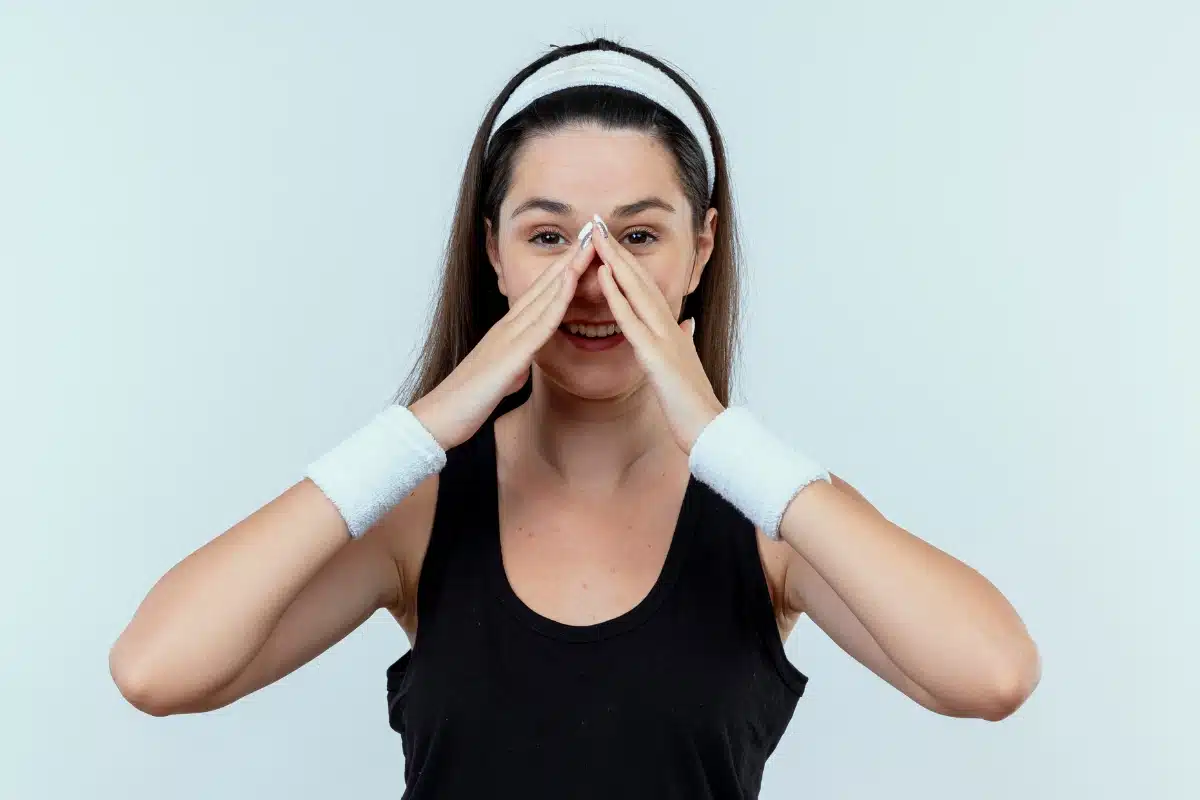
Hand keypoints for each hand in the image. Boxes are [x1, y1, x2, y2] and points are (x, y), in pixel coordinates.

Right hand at [410, 222, 596, 449]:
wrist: (439, 417)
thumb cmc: (466, 401)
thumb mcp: (499, 378)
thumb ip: (512, 366)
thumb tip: (521, 365)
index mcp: (506, 332)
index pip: (539, 295)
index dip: (560, 272)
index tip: (581, 252)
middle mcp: (507, 327)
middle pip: (544, 286)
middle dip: (568, 259)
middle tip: (591, 233)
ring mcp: (508, 337)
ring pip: (544, 296)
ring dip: (567, 269)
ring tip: (588, 245)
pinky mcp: (510, 354)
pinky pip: (540, 323)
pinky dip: (557, 300)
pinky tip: (571, 282)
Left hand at [590, 214, 725, 453]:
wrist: (708, 429)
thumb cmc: (693, 404)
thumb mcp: (687, 365)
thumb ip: (685, 341)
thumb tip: (687, 324)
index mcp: (673, 330)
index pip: (648, 289)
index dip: (630, 265)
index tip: (612, 244)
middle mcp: (670, 326)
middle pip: (642, 280)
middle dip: (620, 252)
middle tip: (600, 227)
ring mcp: (664, 338)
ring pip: (638, 291)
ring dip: (617, 262)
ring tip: (598, 239)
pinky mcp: (656, 355)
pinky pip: (633, 319)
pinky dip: (618, 295)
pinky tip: (604, 276)